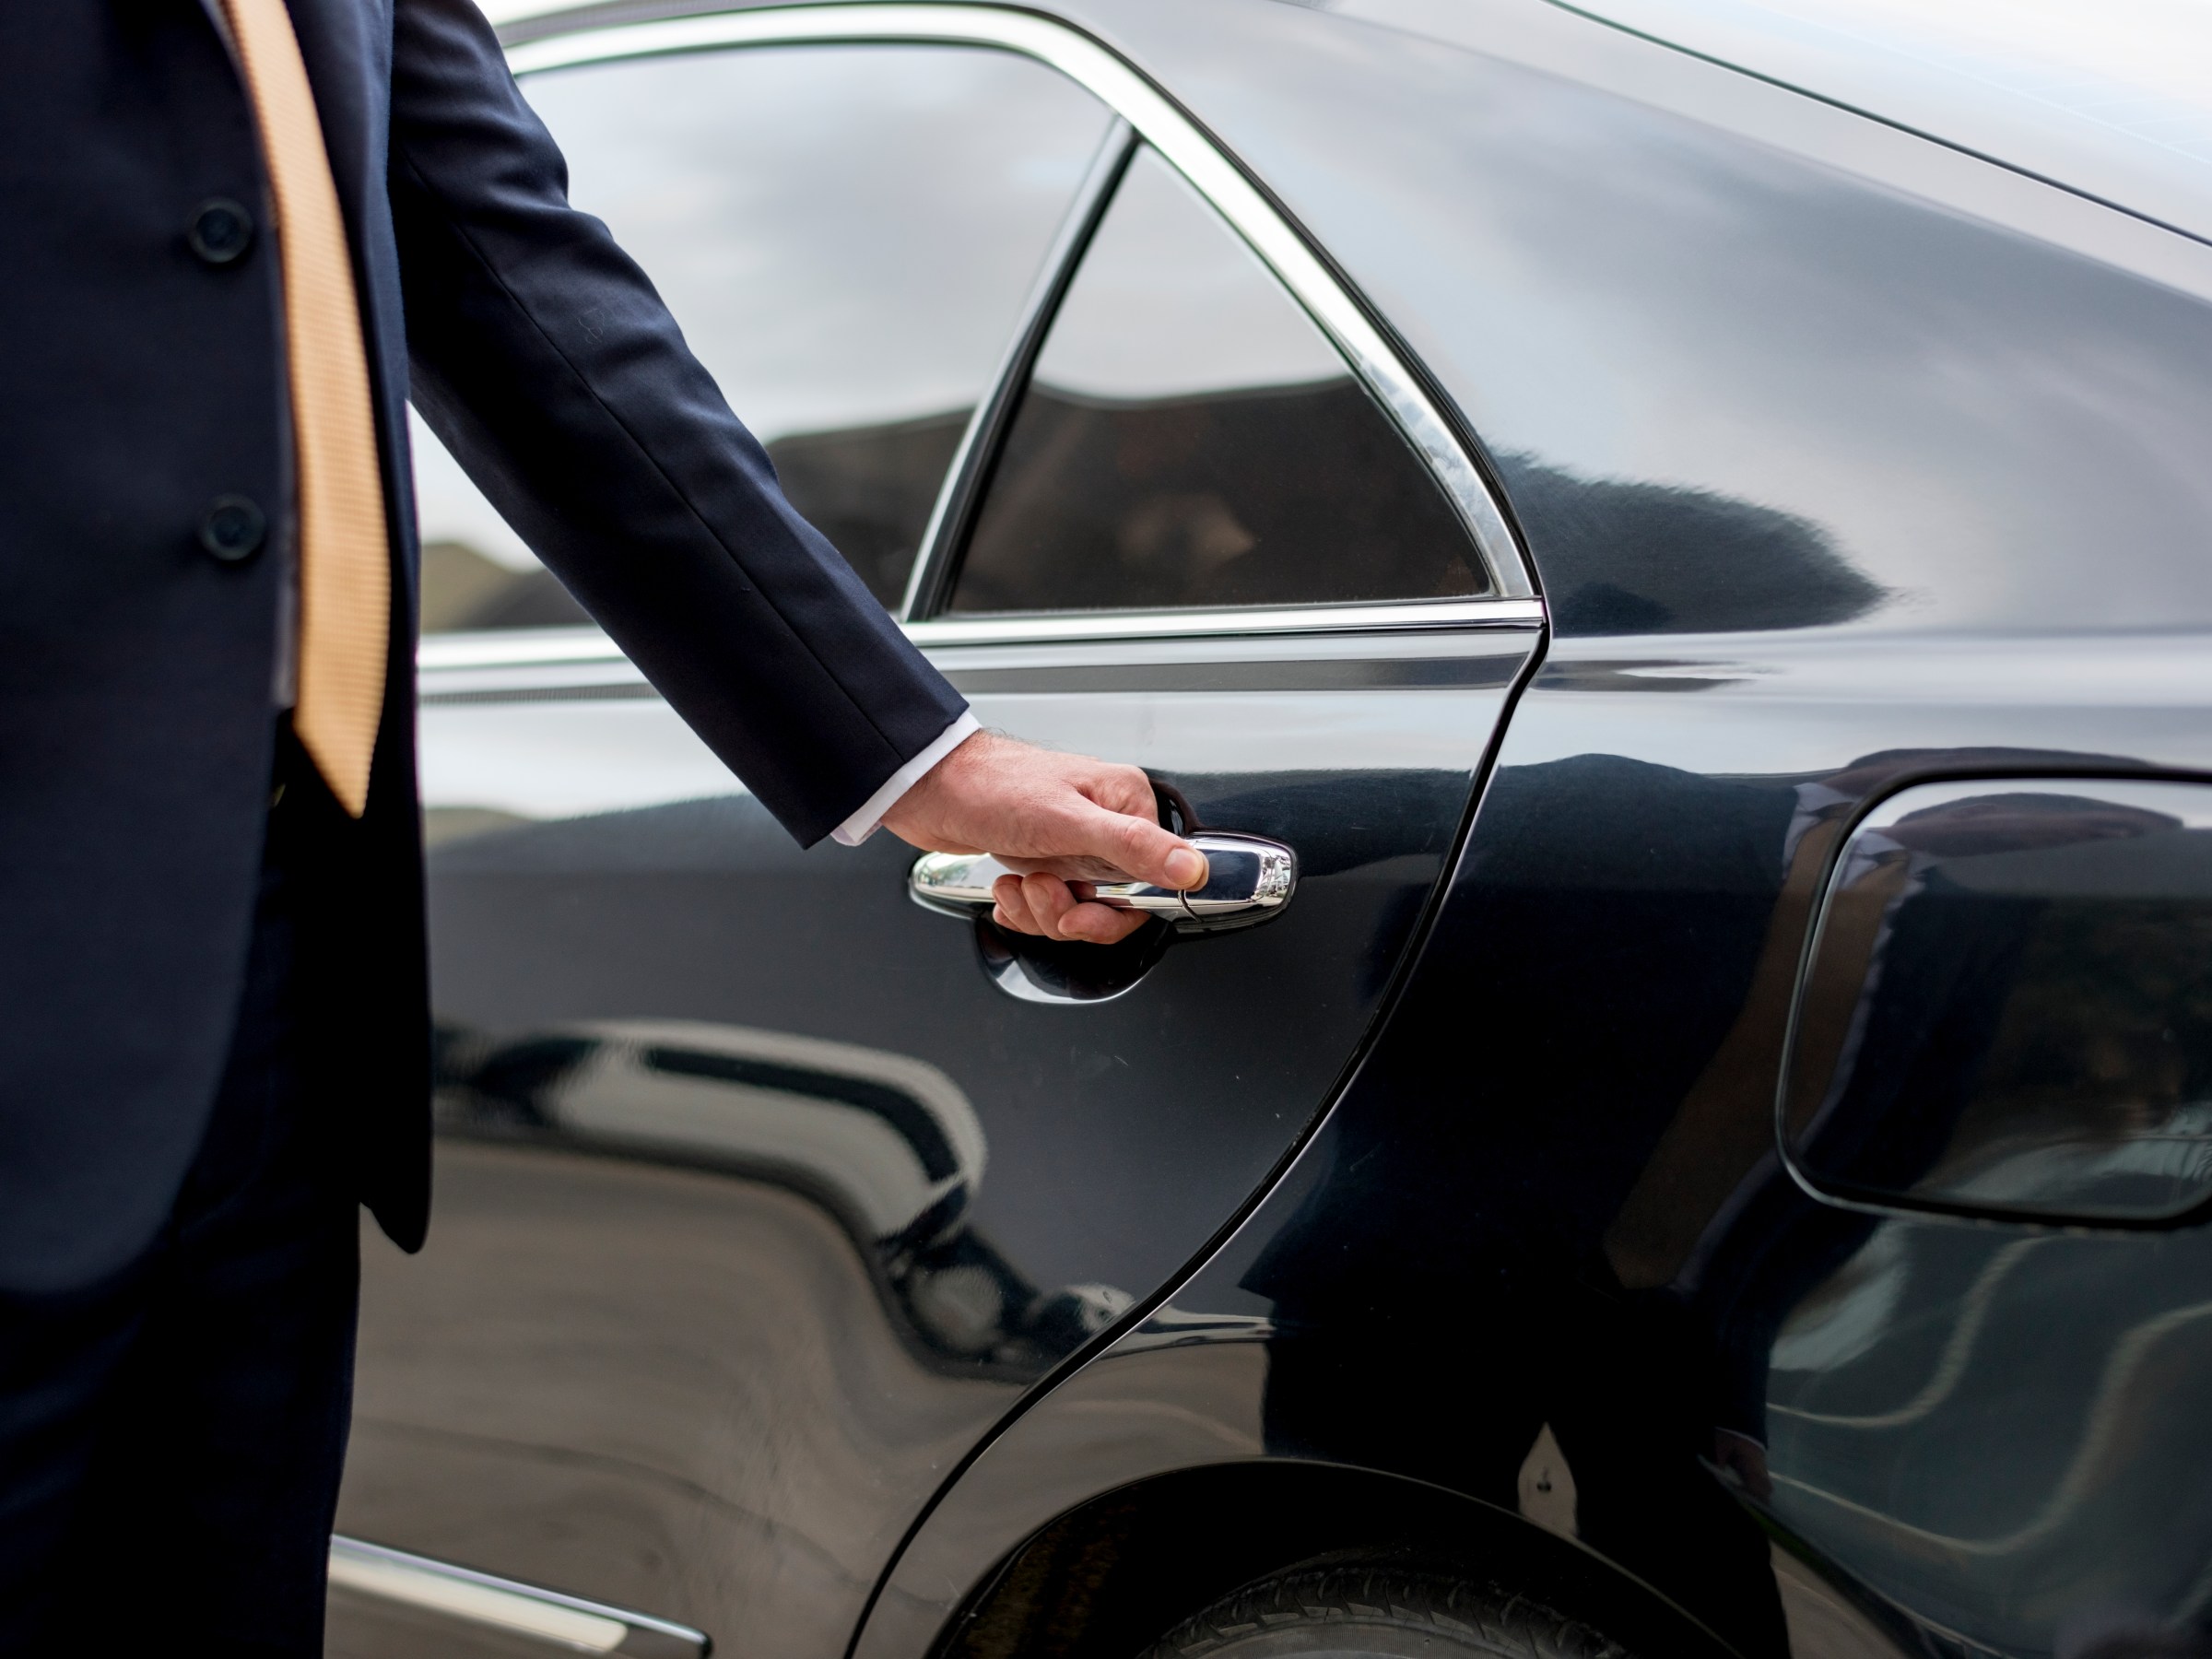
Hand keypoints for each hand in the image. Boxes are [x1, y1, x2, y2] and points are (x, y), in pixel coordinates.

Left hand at [880, 730, 1206, 944]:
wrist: (927, 789)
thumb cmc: (991, 788)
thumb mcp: (1067, 823)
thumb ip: (1133, 848)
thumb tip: (1192, 868)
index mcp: (1125, 805)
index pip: (1153, 882)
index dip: (1115, 911)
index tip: (1083, 912)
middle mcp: (1104, 824)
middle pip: (1114, 903)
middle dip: (1070, 912)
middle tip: (1042, 892)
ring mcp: (1072, 844)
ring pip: (1078, 910)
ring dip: (1041, 910)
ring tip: (1017, 884)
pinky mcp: (1044, 859)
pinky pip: (1050, 907)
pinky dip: (1025, 909)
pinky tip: (1007, 889)